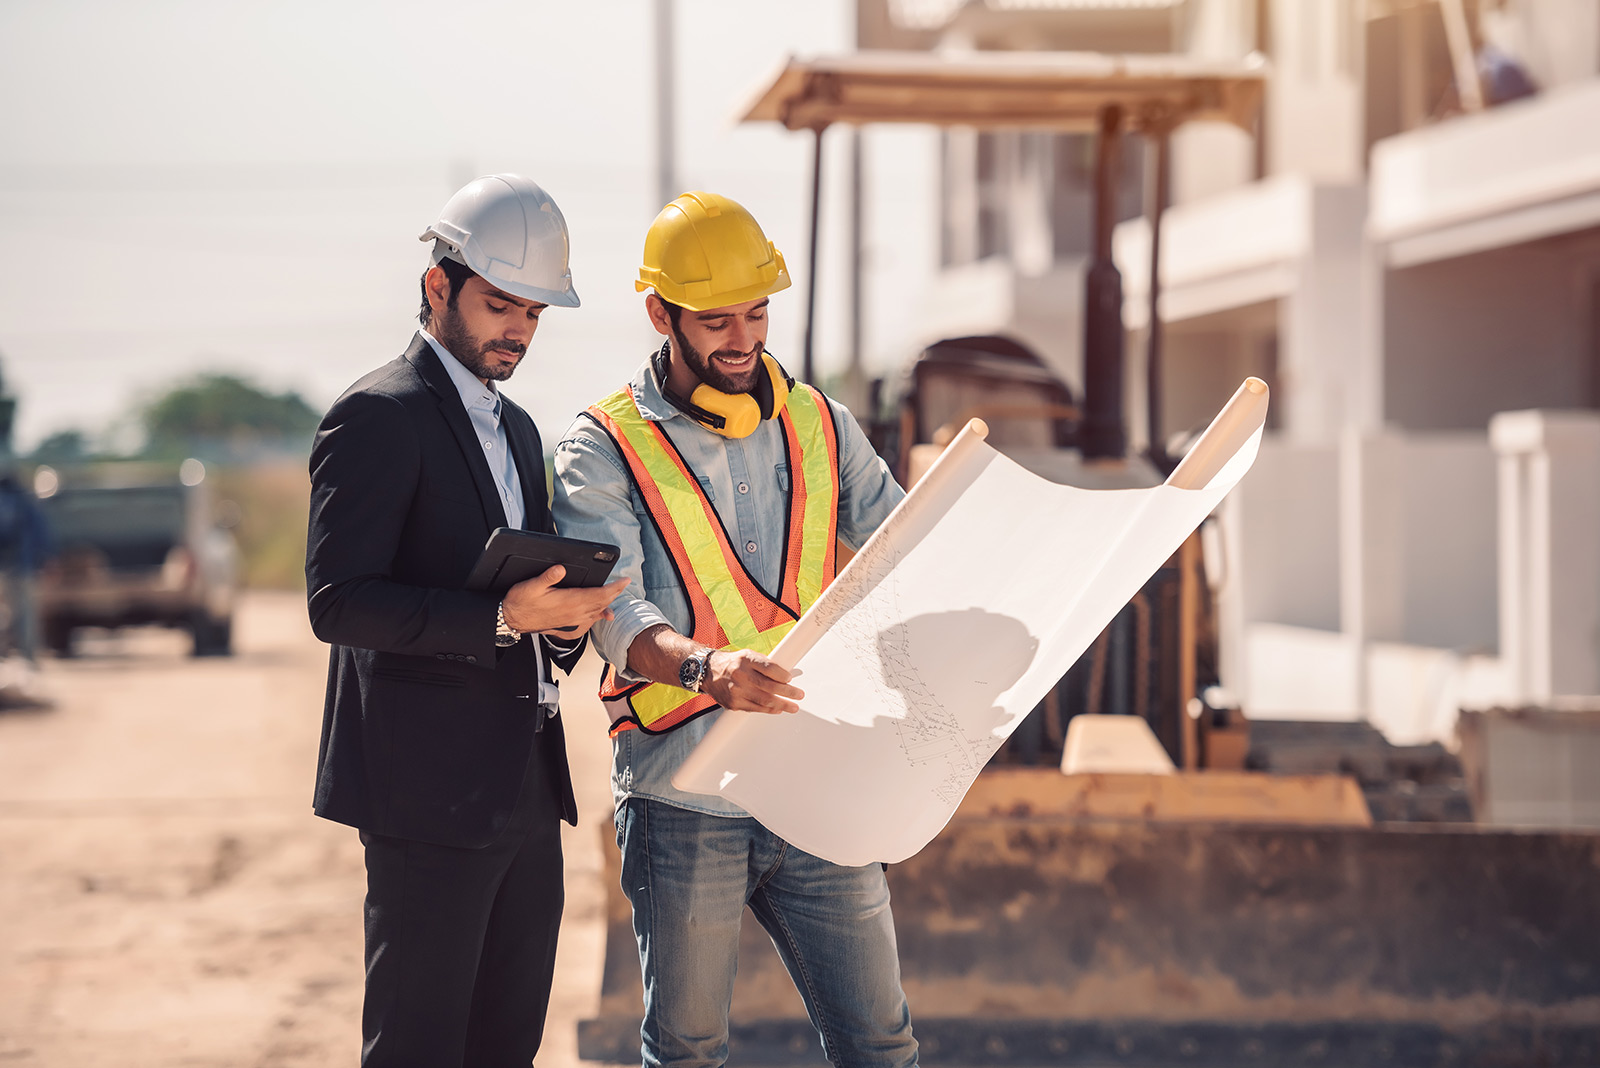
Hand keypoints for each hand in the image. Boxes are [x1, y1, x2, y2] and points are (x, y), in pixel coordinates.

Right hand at [501, 566, 627, 636]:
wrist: (511, 620)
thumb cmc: (520, 602)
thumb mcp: (531, 585)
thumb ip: (547, 577)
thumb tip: (561, 568)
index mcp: (569, 602)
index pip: (599, 594)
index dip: (614, 588)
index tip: (625, 580)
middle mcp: (574, 613)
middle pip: (601, 603)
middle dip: (614, 593)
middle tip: (623, 584)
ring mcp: (571, 620)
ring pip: (596, 612)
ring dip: (607, 603)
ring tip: (615, 595)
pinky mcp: (566, 624)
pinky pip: (588, 621)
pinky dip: (597, 616)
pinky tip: (600, 615)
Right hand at [702, 649, 803, 714]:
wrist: (708, 671)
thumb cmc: (733, 663)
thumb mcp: (748, 656)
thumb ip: (765, 665)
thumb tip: (786, 677)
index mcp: (746, 659)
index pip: (769, 668)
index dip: (783, 675)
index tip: (790, 679)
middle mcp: (741, 674)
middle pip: (769, 687)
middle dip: (788, 693)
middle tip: (799, 695)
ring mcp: (736, 690)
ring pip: (764, 701)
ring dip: (782, 705)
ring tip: (793, 707)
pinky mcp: (733, 703)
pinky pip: (755, 709)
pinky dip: (768, 710)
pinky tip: (777, 709)